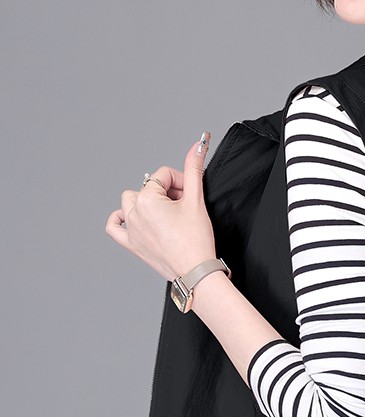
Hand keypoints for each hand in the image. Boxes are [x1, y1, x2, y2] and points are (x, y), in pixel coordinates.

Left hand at [106, 134, 216, 280]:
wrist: (196, 272)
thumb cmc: (197, 241)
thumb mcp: (197, 200)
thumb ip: (194, 169)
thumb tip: (198, 145)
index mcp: (148, 200)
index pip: (163, 175)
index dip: (181, 181)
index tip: (191, 195)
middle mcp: (135, 213)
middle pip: (148, 187)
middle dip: (166, 192)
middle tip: (184, 207)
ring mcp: (131, 229)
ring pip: (131, 202)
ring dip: (147, 202)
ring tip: (167, 214)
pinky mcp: (132, 244)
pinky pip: (115, 226)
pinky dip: (121, 219)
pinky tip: (134, 218)